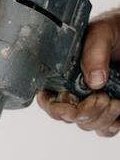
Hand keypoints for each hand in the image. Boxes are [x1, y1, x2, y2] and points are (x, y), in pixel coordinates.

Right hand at [36, 10, 119, 136]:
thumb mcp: (102, 32)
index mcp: (62, 72)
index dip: (55, 108)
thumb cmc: (115, 30)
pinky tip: (117, 109)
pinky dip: (111, 125)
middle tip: (103, 97)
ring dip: (102, 118)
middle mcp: (74, 89)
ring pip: (87, 125)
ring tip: (116, 100)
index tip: (71, 108)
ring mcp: (91, 101)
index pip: (47, 98)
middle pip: (67, 116)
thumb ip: (93, 52)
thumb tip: (94, 80)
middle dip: (86, 113)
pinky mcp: (109, 111)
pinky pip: (104, 129)